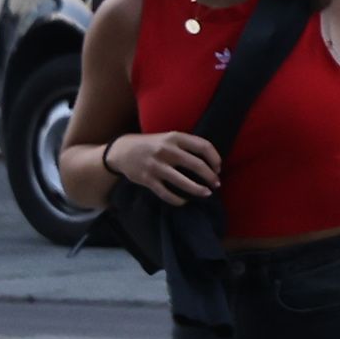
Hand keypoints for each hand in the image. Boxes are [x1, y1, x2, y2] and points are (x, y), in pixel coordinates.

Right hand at [104, 127, 222, 204]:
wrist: (121, 150)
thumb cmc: (151, 145)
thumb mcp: (168, 138)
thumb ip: (186, 146)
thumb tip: (211, 162)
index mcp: (174, 137)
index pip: (204, 146)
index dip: (215, 159)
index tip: (218, 168)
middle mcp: (166, 150)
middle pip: (197, 165)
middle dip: (211, 177)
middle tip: (216, 184)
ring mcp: (156, 165)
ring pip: (183, 182)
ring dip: (199, 190)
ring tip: (207, 194)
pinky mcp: (147, 179)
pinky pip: (166, 194)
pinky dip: (178, 200)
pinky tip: (184, 201)